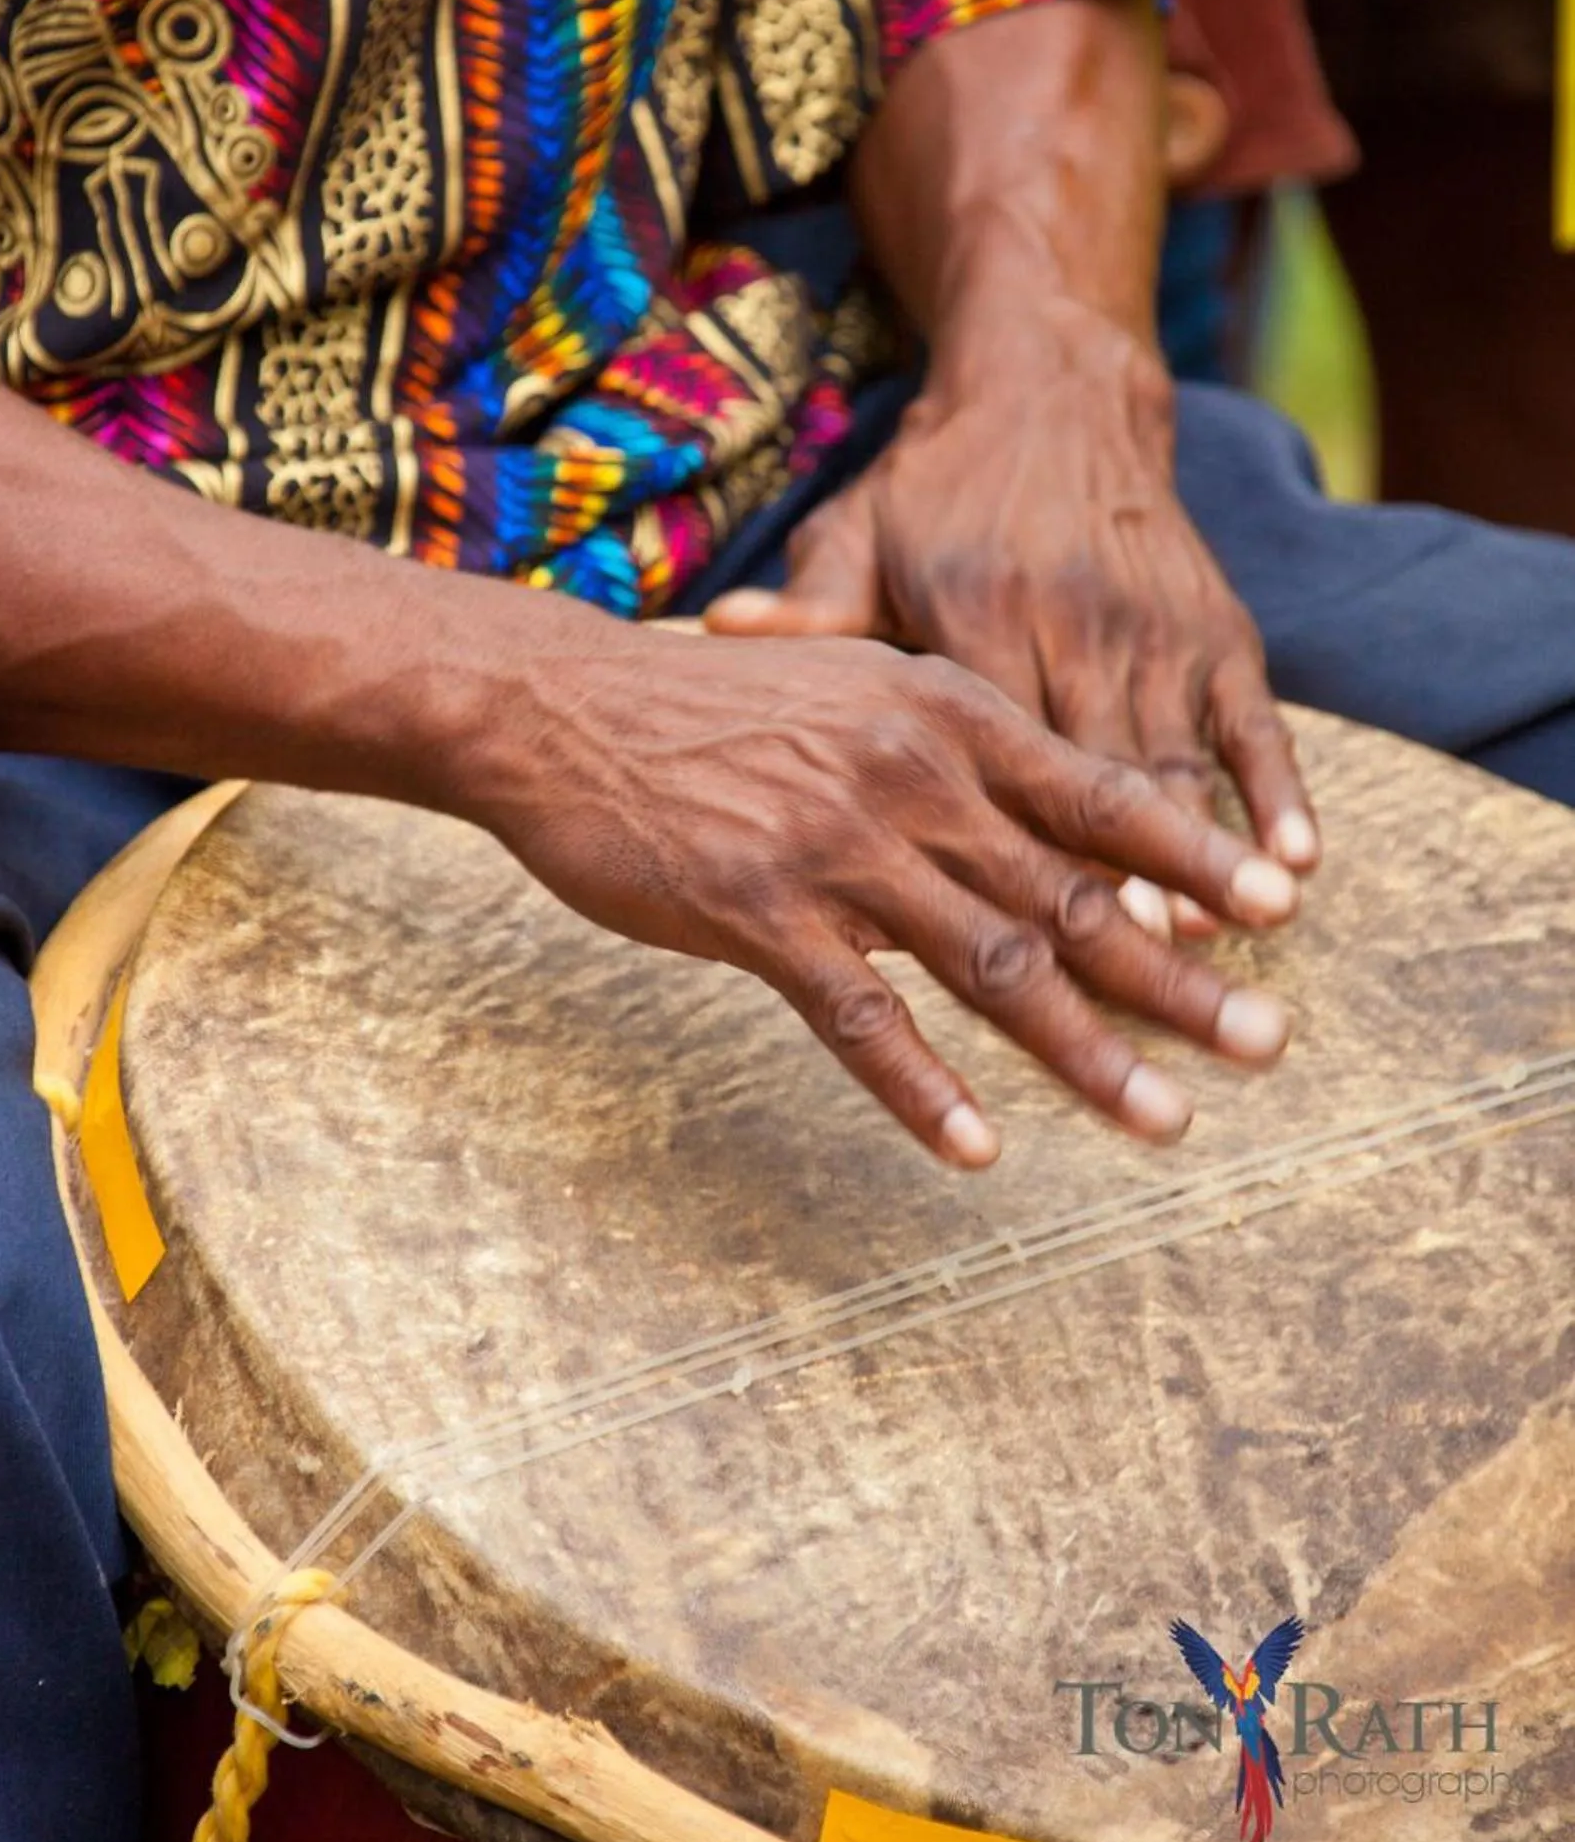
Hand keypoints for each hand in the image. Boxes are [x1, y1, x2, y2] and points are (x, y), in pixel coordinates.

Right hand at [471, 624, 1298, 1166]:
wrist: (563, 706)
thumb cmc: (717, 708)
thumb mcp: (855, 690)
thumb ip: (953, 751)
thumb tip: (1054, 823)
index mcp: (947, 715)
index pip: (1101, 793)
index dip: (1197, 854)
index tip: (1278, 911)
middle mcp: (913, 777)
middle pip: (1073, 893)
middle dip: (1182, 978)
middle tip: (1270, 1044)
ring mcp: (837, 847)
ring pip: (992, 965)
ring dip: (1088, 1054)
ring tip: (1165, 1122)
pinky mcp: (758, 914)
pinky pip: (860, 1019)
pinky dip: (924, 1090)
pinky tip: (978, 1151)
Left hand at [705, 299, 1318, 908]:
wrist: (1055, 388)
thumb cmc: (937, 486)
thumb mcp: (858, 532)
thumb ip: (809, 606)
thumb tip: (716, 627)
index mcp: (975, 615)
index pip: (992, 760)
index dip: (1014, 852)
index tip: (1031, 946)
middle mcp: (1072, 624)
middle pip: (1098, 780)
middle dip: (1127, 885)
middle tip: (1145, 980)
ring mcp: (1153, 627)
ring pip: (1180, 761)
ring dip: (1208, 857)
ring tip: (1227, 947)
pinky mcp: (1216, 622)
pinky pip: (1255, 718)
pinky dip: (1278, 789)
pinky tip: (1298, 862)